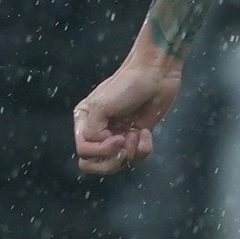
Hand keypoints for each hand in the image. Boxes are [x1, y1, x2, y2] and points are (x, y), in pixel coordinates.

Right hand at [71, 36, 181, 172]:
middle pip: (94, 164)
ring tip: (137, 133)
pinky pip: (136, 158)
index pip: (84, 152)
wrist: (156, 74)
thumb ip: (93, 131)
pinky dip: (144, 149)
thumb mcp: (101, 106)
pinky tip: (146, 132)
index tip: (116, 136)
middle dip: (112, 160)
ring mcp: (118, 135)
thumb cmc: (127, 84)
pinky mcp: (137, 137)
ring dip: (131, 152)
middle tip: (125, 144)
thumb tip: (104, 147)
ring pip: (117, 164)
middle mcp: (99, 131)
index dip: (100, 150)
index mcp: (84, 121)